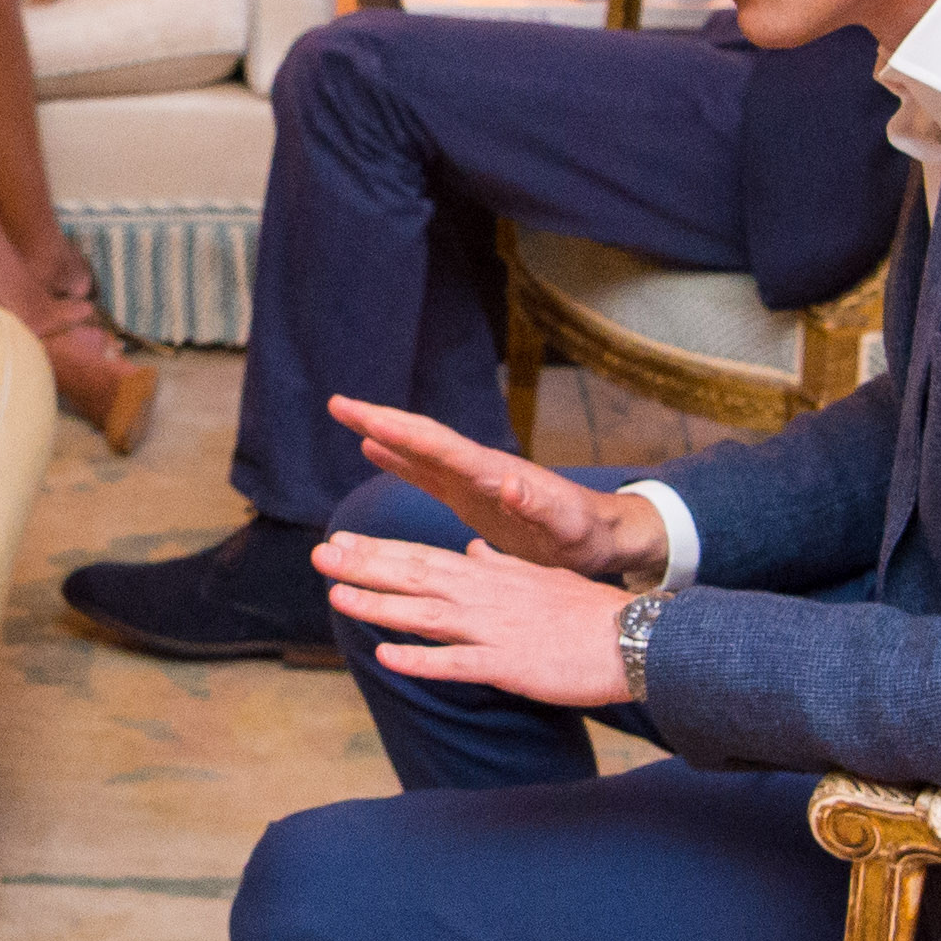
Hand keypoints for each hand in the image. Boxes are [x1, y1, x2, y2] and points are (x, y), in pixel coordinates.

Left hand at [313, 529, 637, 705]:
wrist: (633, 639)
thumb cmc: (586, 612)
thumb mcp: (538, 577)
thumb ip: (500, 565)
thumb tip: (472, 550)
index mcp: (489, 576)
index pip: (422, 557)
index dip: (379, 550)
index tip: (340, 540)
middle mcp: (484, 596)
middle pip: (414, 577)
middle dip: (364, 566)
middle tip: (320, 554)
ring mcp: (493, 630)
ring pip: (426, 615)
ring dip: (379, 606)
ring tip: (337, 595)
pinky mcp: (508, 664)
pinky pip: (458, 664)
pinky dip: (422, 660)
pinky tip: (387, 657)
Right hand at [328, 395, 667, 579]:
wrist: (603, 537)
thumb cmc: (587, 537)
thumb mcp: (567, 527)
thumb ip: (539, 506)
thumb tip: (509, 480)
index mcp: (494, 475)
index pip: (440, 447)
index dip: (401, 433)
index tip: (365, 417)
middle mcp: (479, 469)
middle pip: (421, 438)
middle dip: (380, 420)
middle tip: (337, 403)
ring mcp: (473, 480)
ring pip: (419, 449)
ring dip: (383, 432)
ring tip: (345, 414)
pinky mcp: (472, 495)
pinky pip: (427, 473)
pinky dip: (399, 458)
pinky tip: (373, 449)